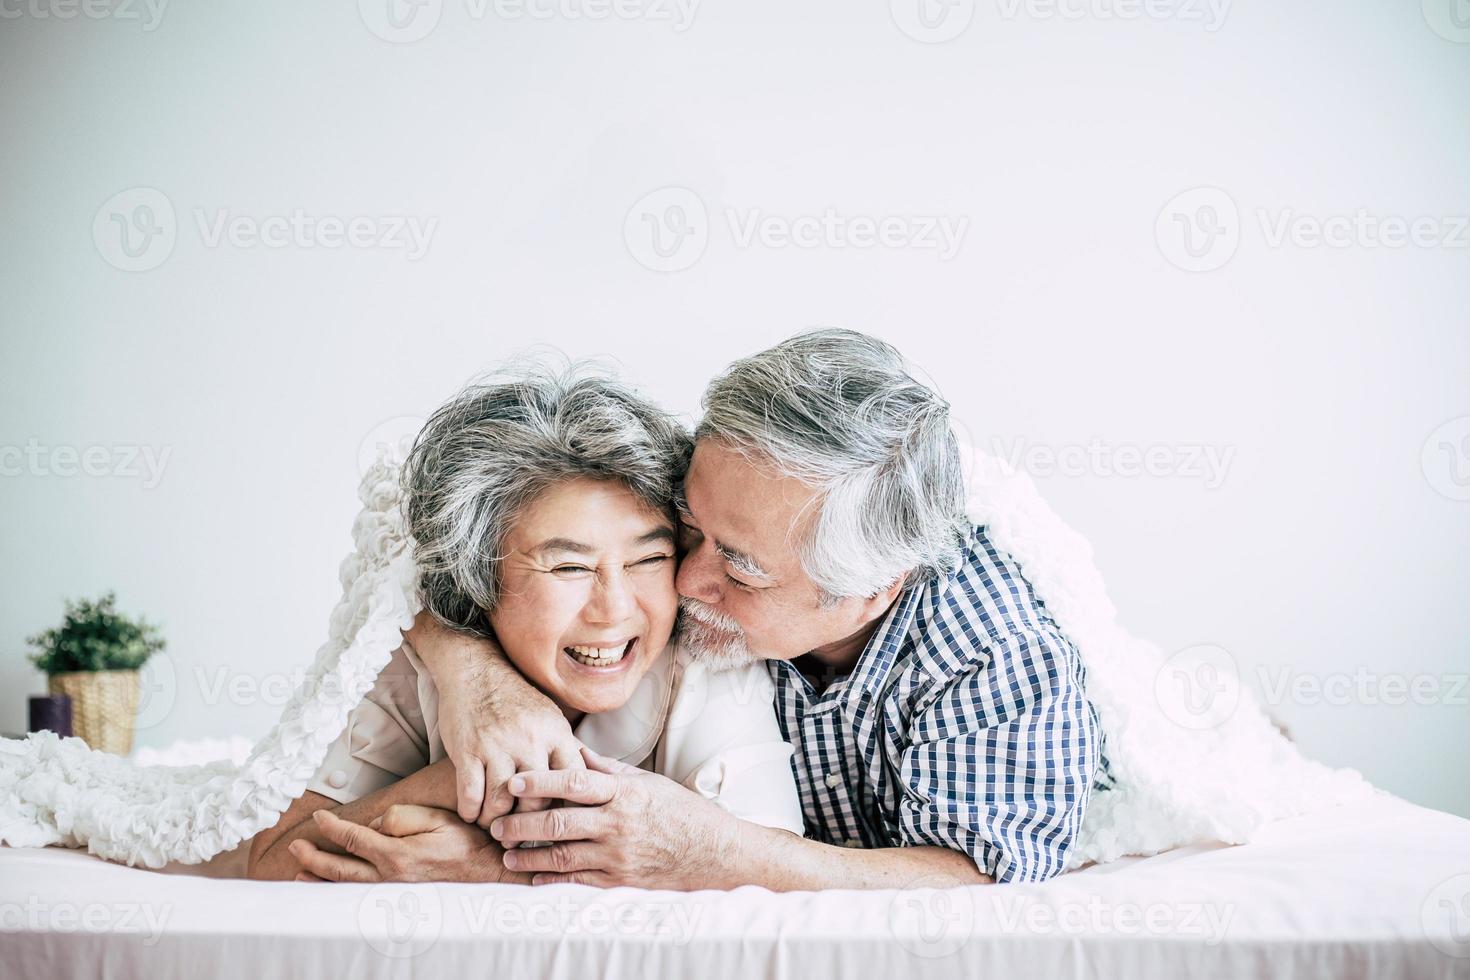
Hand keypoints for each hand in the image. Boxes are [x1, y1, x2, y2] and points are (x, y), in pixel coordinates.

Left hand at [289, 805, 520, 883]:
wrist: (484, 873)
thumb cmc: (463, 842)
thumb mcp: (437, 818)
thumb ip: (403, 816)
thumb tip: (377, 823)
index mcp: (396, 855)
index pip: (353, 839)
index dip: (332, 827)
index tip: (319, 817)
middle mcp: (388, 878)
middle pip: (340, 868)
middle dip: (314, 857)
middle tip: (297, 847)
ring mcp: (391, 893)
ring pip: (346, 887)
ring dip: (320, 880)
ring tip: (300, 873)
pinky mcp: (396, 900)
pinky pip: (360, 897)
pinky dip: (339, 893)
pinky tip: (328, 890)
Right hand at [408, 611, 587, 826]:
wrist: (475, 670)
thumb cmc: (515, 699)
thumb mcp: (549, 716)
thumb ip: (563, 748)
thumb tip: (584, 785)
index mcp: (556, 733)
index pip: (572, 782)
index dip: (566, 807)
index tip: (558, 822)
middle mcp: (530, 740)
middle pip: (537, 801)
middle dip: (530, 823)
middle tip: (522, 834)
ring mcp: (496, 746)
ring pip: (501, 804)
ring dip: (496, 821)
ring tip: (496, 826)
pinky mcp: (466, 751)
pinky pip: (471, 796)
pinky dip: (471, 812)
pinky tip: (472, 813)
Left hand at [488, 747, 740, 889]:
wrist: (715, 854)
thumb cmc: (681, 812)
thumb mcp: (648, 782)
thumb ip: (608, 769)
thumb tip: (574, 748)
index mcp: (624, 794)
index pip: (574, 783)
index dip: (540, 781)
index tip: (513, 781)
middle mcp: (618, 824)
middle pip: (559, 823)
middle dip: (521, 824)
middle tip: (496, 824)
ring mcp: (618, 856)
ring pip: (562, 857)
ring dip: (529, 857)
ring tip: (506, 853)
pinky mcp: (620, 881)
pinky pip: (577, 882)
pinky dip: (551, 881)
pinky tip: (533, 878)